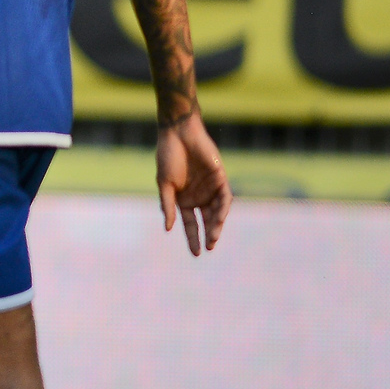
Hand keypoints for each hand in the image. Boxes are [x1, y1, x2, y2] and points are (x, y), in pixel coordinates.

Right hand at [156, 111, 228, 255]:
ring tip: (213, 236)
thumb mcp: (164, 184)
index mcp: (184, 200)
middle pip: (207, 220)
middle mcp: (199, 197)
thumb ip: (167, 206)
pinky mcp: (220, 178)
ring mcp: (211, 188)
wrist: (178, 134)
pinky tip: (218, 218)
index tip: (196, 254)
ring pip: (217, 211)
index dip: (193, 238)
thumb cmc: (168, 157)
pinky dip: (222, 209)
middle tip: (209, 247)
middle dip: (209, 234)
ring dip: (216, 224)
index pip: (191, 224)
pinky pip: (225, 197)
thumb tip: (168, 228)